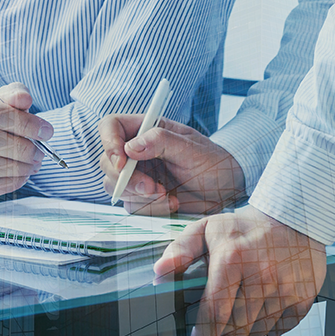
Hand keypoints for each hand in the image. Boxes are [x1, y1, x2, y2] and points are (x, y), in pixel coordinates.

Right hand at [0, 82, 51, 202]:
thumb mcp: (2, 101)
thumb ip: (15, 96)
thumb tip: (24, 99)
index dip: (25, 124)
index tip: (47, 132)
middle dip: (23, 148)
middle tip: (41, 153)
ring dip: (20, 168)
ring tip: (33, 164)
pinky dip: (11, 183)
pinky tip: (21, 176)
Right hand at [98, 114, 244, 214]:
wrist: (226, 190)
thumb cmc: (213, 163)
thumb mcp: (192, 148)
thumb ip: (162, 141)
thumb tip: (131, 146)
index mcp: (145, 130)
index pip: (111, 126)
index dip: (109, 142)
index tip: (121, 162)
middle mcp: (136, 152)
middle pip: (107, 161)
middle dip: (126, 179)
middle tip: (152, 188)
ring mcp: (136, 176)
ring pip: (115, 187)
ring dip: (139, 196)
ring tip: (168, 197)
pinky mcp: (141, 198)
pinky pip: (131, 205)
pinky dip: (150, 208)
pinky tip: (171, 204)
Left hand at [154, 207, 325, 335]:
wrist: (293, 218)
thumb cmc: (245, 227)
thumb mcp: (206, 229)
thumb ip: (180, 250)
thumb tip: (160, 272)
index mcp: (233, 258)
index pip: (215, 310)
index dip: (204, 330)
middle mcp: (262, 274)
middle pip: (236, 327)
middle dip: (223, 330)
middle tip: (220, 321)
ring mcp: (286, 287)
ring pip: (258, 331)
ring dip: (245, 328)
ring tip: (240, 310)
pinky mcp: (304, 296)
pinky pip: (280, 327)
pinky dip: (268, 325)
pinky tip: (261, 308)